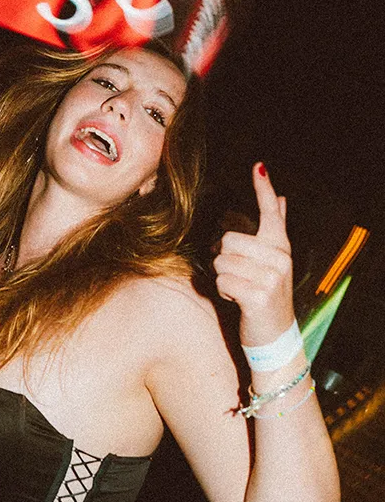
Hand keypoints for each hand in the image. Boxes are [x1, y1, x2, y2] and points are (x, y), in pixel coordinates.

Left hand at [214, 163, 294, 345]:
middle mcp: (279, 259)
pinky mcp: (258, 295)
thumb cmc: (265, 295)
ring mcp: (271, 277)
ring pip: (221, 262)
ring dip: (222, 278)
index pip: (271, 213)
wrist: (274, 335)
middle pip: (228, 240)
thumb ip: (273, 231)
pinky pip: (222, 282)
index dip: (263, 188)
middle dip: (223, 259)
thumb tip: (281, 199)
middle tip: (238, 276)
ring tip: (240, 290)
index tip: (258, 166)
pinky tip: (238, 301)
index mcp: (280, 248)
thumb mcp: (273, 263)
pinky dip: (223, 293)